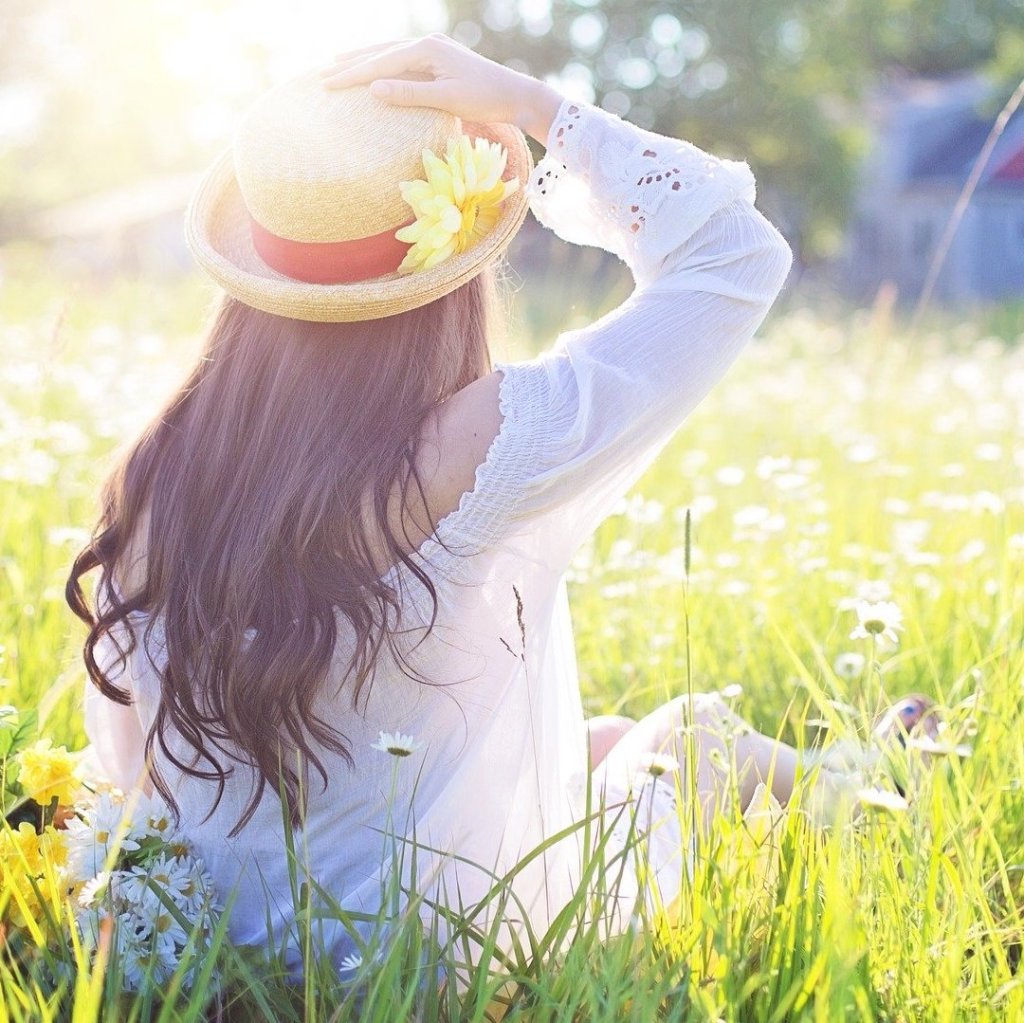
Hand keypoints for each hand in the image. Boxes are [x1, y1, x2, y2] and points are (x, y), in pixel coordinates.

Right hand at [319, 34, 561, 144]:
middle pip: (380, 53)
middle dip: (351, 65)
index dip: (352, 75)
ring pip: (389, 53)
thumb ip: (410, 94)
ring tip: (339, 65)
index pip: (380, 63)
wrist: (515, 94)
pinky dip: (383, 64)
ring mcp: (433, 50)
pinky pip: (402, 59)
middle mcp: (427, 44)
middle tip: (322, 76)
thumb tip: (373, 88)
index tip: (327, 86)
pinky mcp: (439, 60)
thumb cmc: (484, 100)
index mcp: (426, 50)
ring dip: (364, 60)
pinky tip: (375, 69)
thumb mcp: (446, 100)